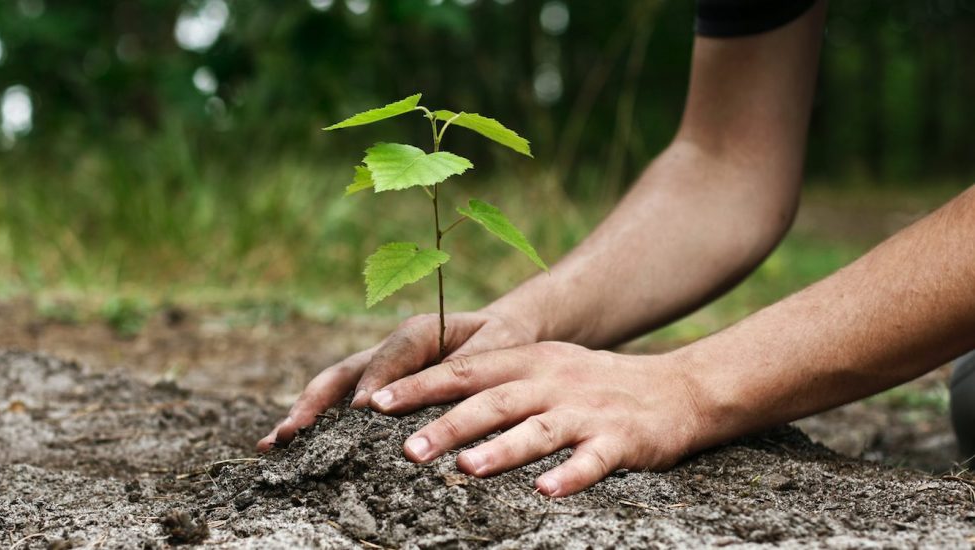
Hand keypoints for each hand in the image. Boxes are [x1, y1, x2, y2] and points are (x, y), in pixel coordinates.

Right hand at [256, 309, 537, 450]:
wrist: (502, 332)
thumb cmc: (502, 341)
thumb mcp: (496, 347)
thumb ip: (468, 364)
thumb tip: (437, 388)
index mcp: (418, 332)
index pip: (390, 356)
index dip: (374, 381)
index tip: (361, 411)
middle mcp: (389, 348)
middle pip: (343, 373)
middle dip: (314, 402)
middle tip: (291, 432)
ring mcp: (377, 368)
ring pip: (333, 388)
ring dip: (304, 414)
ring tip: (273, 443)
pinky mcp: (376, 386)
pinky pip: (341, 402)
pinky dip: (316, 423)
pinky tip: (291, 446)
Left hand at [367, 342, 704, 496]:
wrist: (678, 389)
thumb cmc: (594, 385)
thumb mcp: (544, 368)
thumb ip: (494, 381)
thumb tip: (428, 400)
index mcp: (529, 362)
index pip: (465, 370)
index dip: (420, 385)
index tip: (376, 402)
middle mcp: (552, 381)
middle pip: (493, 401)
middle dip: (448, 424)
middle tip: (407, 449)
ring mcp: (586, 411)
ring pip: (538, 429)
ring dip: (501, 449)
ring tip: (466, 470)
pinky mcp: (621, 440)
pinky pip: (592, 460)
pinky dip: (569, 476)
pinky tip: (546, 492)